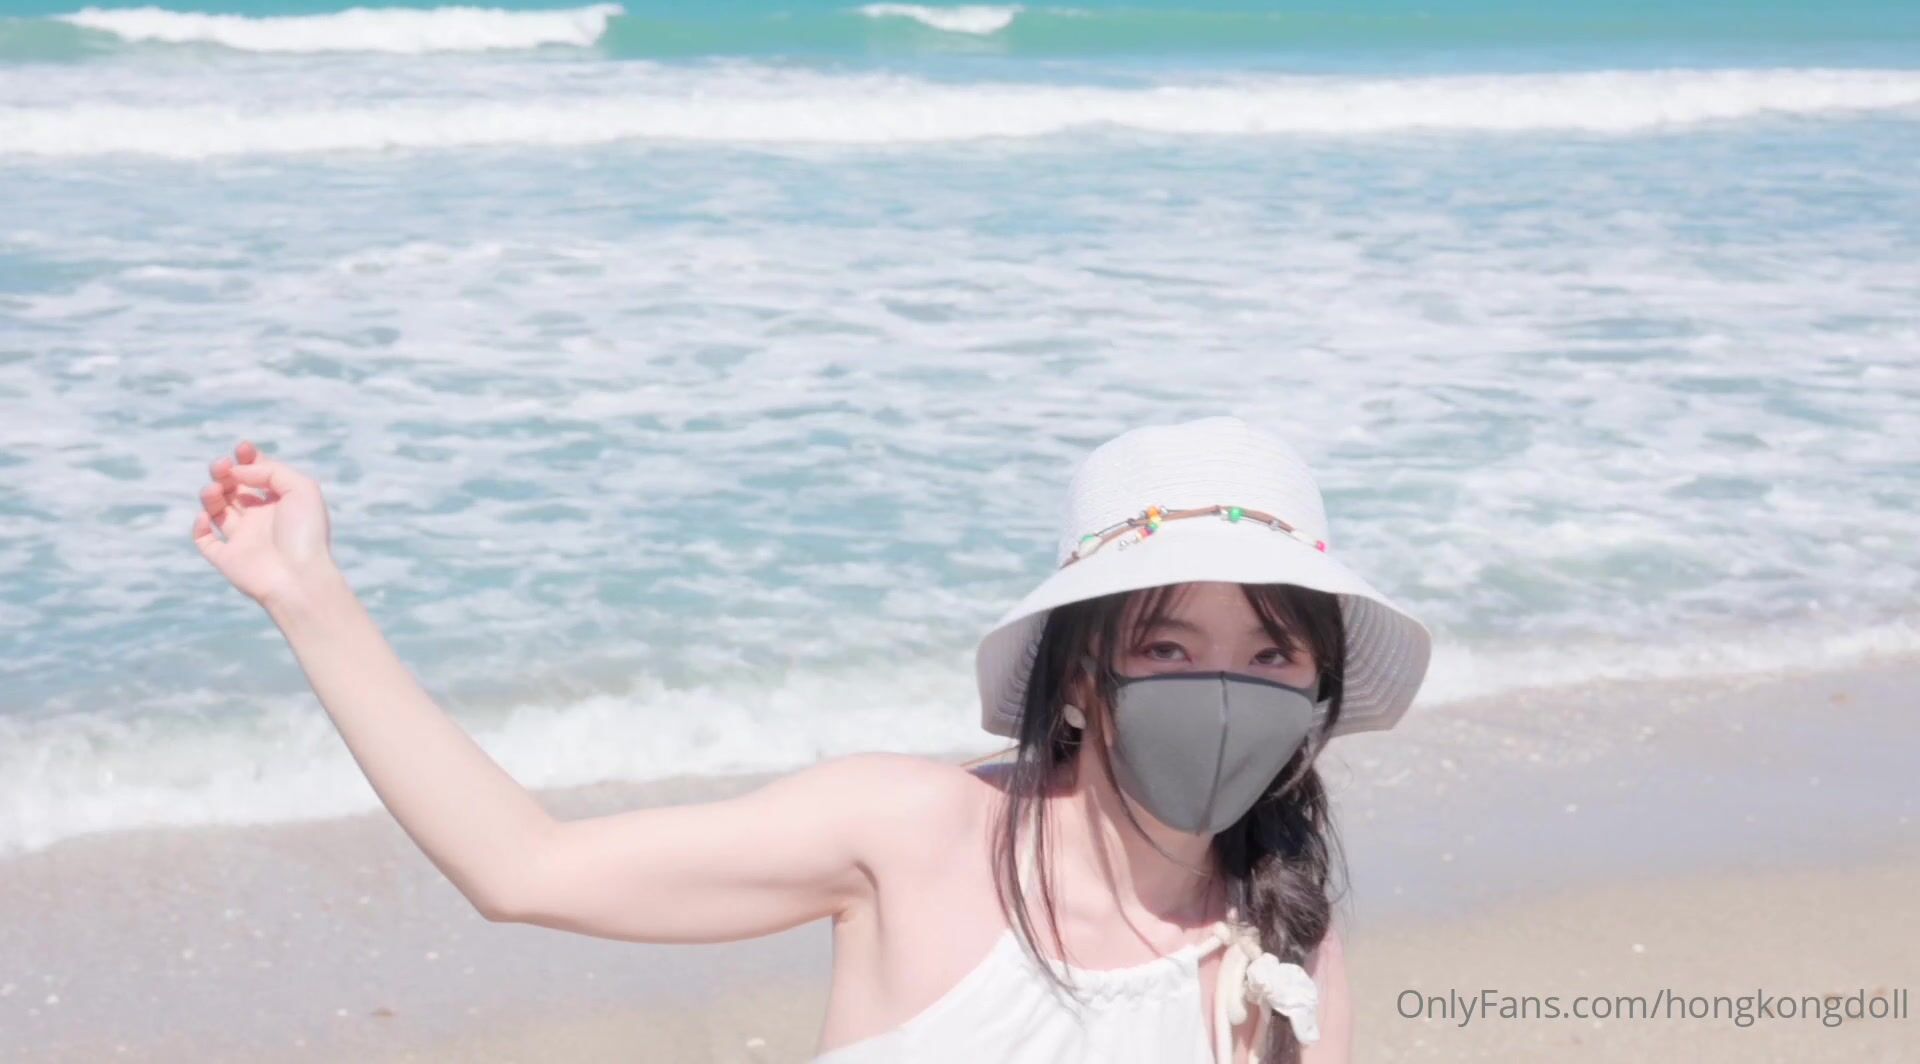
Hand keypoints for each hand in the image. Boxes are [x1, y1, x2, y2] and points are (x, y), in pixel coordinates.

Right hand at [192, 440, 336, 606]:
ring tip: (216, 490)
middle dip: (224, 471)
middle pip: (234, 488)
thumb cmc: (306, 533)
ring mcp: (243, 539)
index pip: (259, 475)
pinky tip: (208, 518)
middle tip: (222, 467)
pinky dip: (200, 526)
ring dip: (210, 494)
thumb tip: (237, 471)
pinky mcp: (227, 558)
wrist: (299, 577)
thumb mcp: (301, 489)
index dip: (247, 459)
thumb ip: (270, 471)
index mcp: (281, 502)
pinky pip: (205, 540)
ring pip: (217, 509)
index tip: (243, 449)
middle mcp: (261, 519)